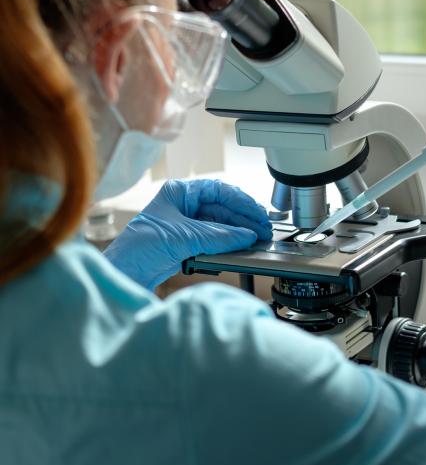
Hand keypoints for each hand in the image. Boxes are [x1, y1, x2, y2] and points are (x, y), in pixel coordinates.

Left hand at [104, 179, 272, 289]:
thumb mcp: (184, 237)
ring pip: (221, 224)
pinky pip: (215, 238)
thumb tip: (246, 235)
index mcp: (179, 192)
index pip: (218, 190)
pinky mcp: (188, 242)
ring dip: (239, 231)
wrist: (124, 273)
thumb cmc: (139, 247)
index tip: (257, 213)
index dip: (240, 201)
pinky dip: (229, 242)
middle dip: (243, 218)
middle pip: (222, 207)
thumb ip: (218, 236)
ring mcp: (186, 224)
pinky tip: (242, 245)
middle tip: (262, 229)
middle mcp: (184, 205)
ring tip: (257, 238)